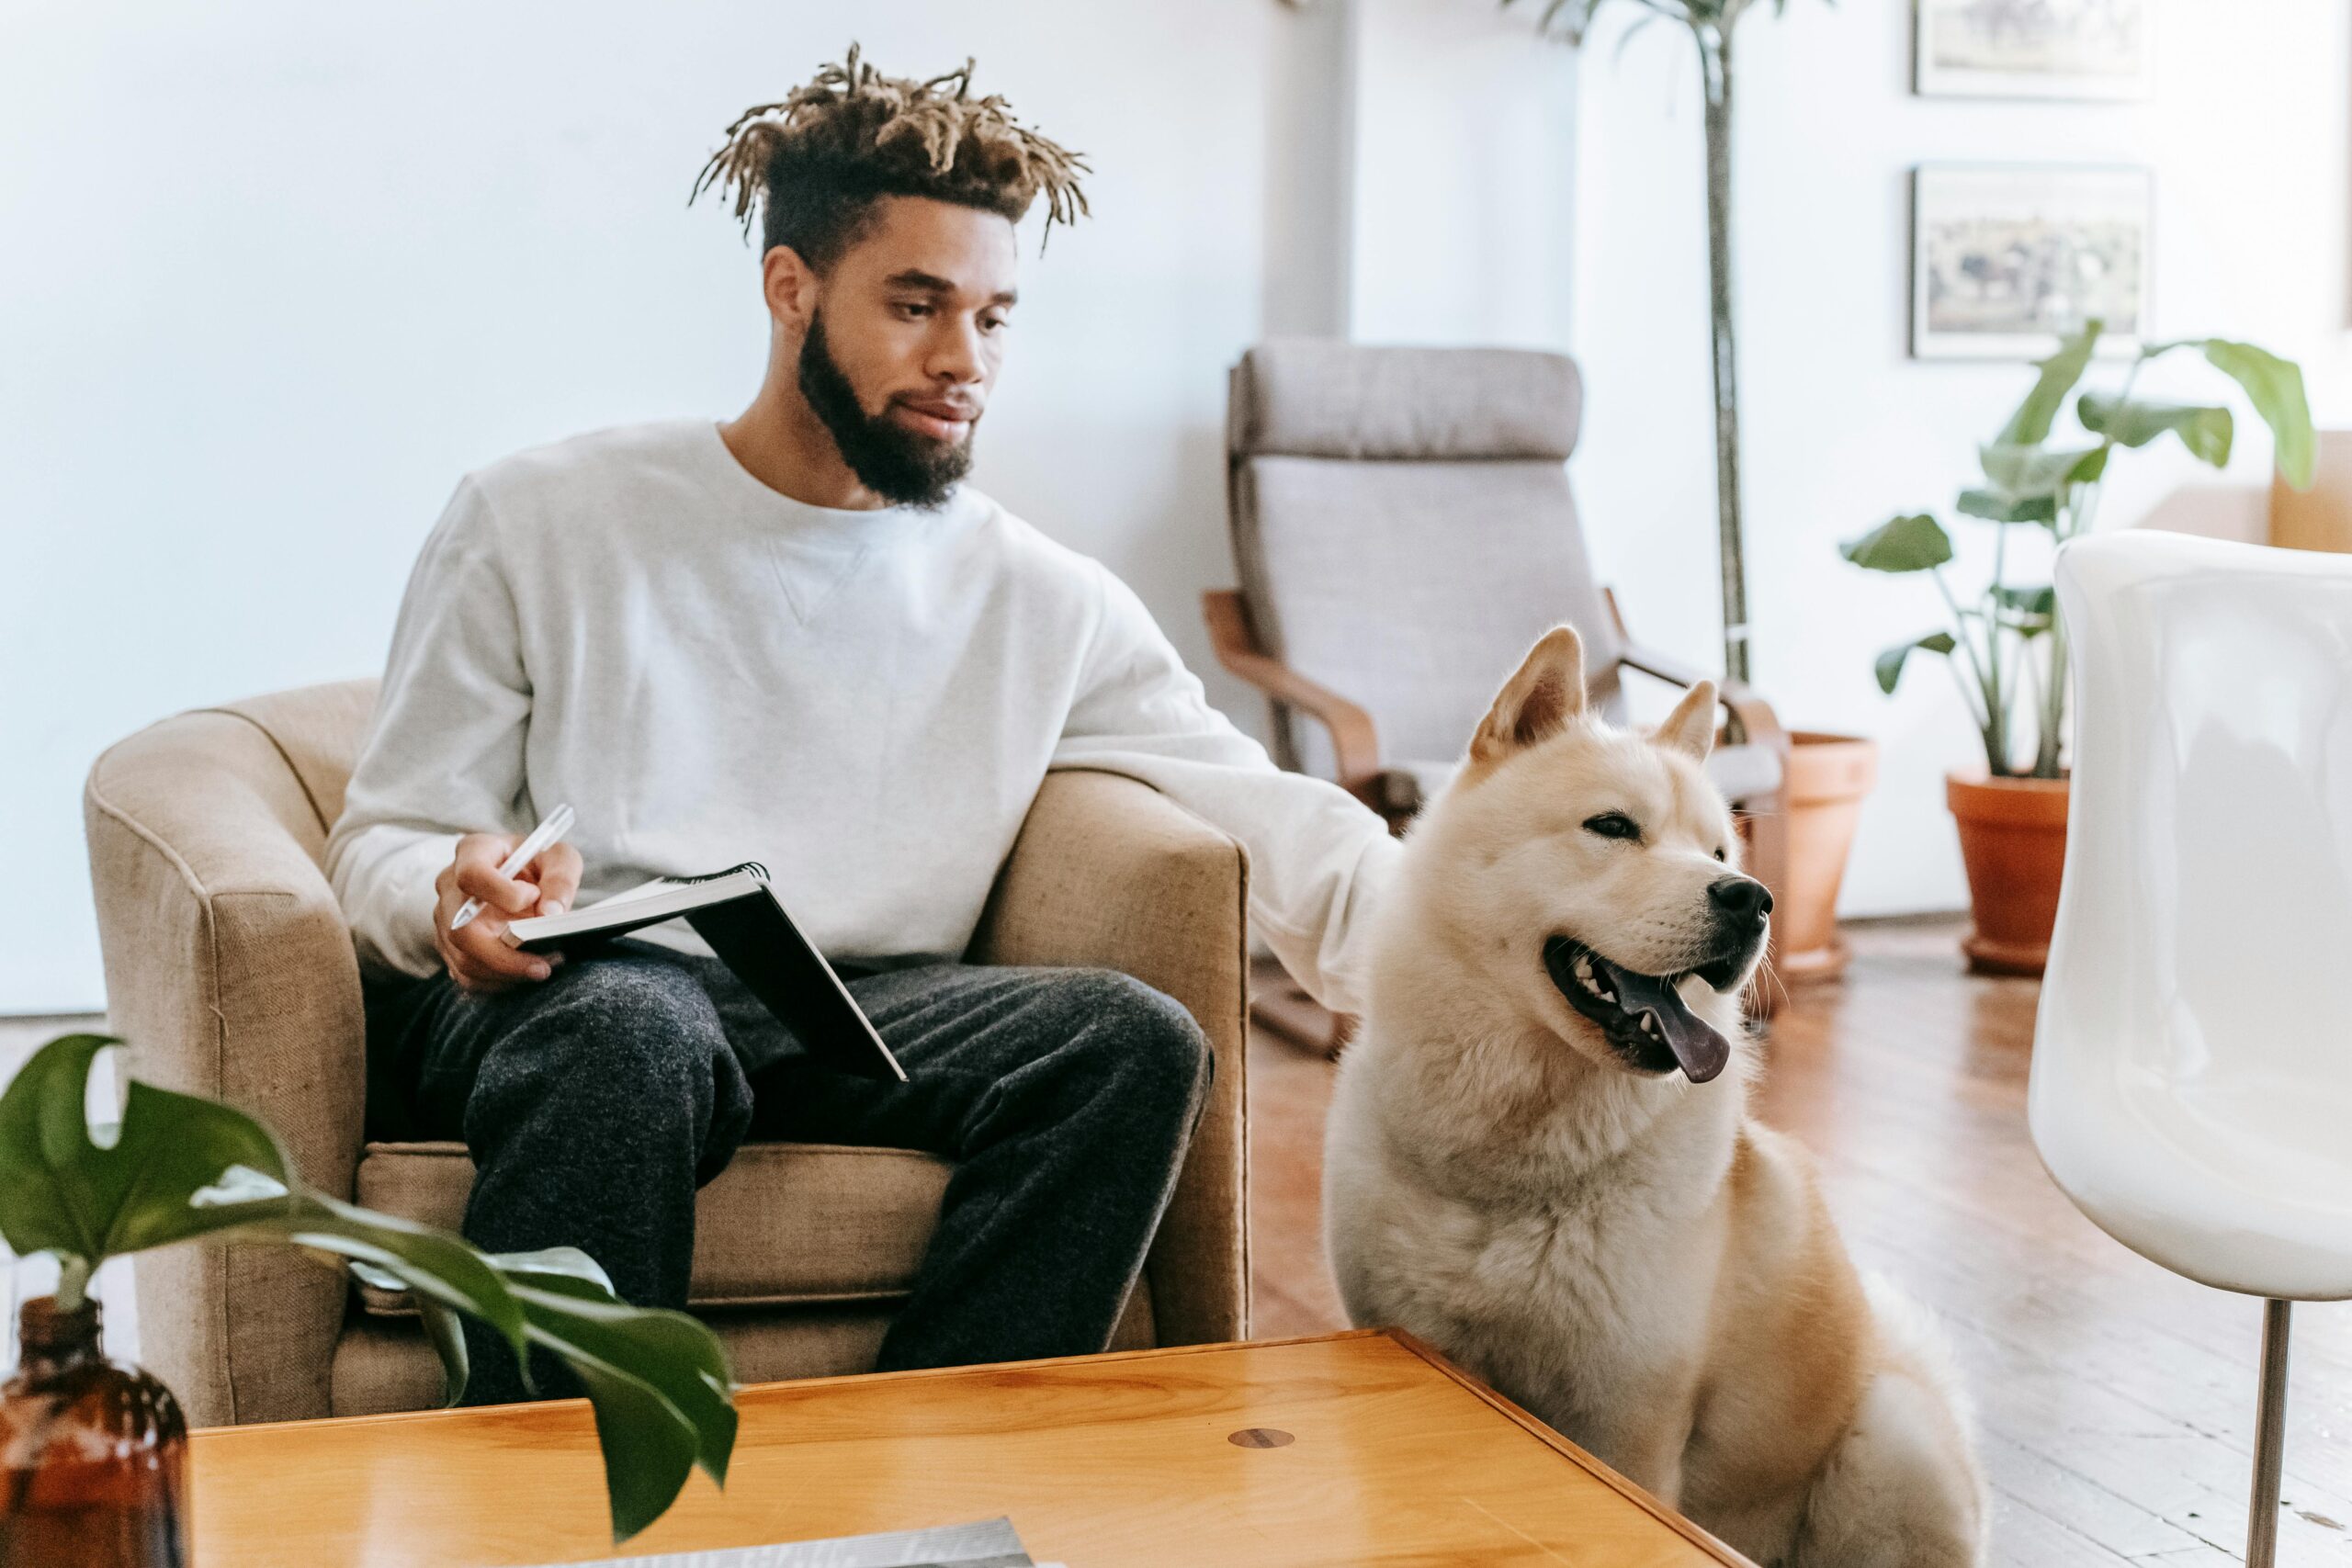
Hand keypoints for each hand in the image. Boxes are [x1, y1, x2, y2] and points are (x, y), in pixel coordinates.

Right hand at [433, 832, 584, 993]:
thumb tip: (551, 912)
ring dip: (505, 974)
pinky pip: (465, 974)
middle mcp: (450, 885)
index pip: (472, 875)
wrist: (524, 878)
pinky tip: (524, 975)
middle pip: (460, 929)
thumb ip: (561, 878)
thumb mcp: (560, 858)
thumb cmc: (539, 863)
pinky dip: (497, 982)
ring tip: (543, 969)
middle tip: (544, 967)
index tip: (534, 898)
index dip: (503, 893)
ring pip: (462, 958)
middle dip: (503, 956)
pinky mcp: (450, 945)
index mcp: (473, 852)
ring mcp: (445, 917)